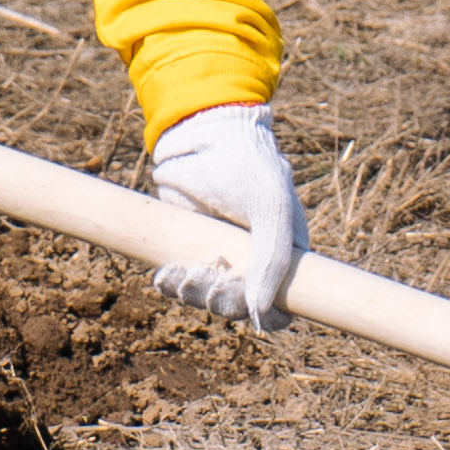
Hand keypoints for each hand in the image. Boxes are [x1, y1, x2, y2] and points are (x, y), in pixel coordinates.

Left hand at [148, 102, 307, 332]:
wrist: (204, 134)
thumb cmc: (249, 166)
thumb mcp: (271, 209)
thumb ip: (271, 260)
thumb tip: (257, 316)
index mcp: (285, 253)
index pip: (282, 305)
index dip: (268, 316)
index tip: (251, 310)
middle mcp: (252, 259)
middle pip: (239, 305)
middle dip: (223, 302)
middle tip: (213, 284)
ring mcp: (218, 253)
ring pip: (206, 297)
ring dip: (194, 295)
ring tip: (184, 274)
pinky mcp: (186, 245)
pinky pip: (180, 280)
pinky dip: (172, 283)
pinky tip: (165, 274)